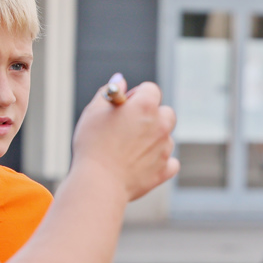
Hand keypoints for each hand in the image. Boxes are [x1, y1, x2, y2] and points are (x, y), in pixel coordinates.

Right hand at [71, 77, 179, 201]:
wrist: (98, 182)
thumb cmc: (92, 144)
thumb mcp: (94, 111)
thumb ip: (109, 92)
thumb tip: (120, 80)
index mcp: (145, 106)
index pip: (151, 90)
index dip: (136, 95)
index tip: (124, 106)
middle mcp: (161, 125)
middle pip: (165, 113)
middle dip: (151, 116)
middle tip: (130, 127)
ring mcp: (165, 149)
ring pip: (166, 138)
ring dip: (153, 140)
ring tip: (129, 150)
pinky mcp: (164, 171)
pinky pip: (170, 162)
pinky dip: (159, 162)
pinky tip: (142, 164)